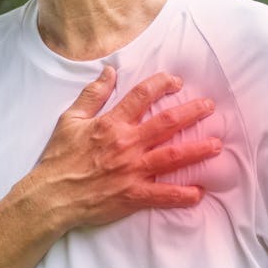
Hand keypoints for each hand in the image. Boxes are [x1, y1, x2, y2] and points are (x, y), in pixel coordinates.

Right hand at [26, 66, 221, 231]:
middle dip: (192, 113)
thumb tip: (108, 71)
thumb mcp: (69, 120)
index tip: (176, 82)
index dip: (162, 84)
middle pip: (167, 122)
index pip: (142, 96)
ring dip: (197, 150)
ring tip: (216, 145)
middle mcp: (126, 144)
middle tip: (210, 108)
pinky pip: (163, 194)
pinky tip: (199, 192)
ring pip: (172, 157)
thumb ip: (92, 95)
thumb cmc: (58, 159)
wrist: (51, 196)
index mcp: (111, 124)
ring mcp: (132, 170)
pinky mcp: (132, 195)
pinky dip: (182, 194)